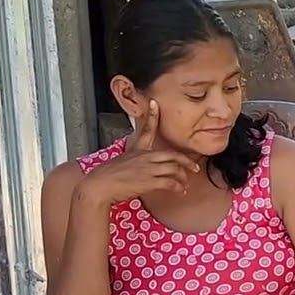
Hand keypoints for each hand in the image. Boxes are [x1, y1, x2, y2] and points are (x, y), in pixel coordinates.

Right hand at [79, 100, 199, 204]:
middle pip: (173, 155)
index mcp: (136, 150)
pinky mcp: (150, 180)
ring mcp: (148, 167)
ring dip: (183, 178)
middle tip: (194, 167)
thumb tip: (137, 168)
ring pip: (175, 169)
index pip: (146, 129)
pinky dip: (178, 187)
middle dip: (186, 162)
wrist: (99, 186)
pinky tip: (180, 191)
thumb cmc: (106, 177)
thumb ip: (132, 162)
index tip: (155, 103)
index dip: (152, 116)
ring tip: (185, 185)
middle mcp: (145, 156)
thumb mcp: (119, 163)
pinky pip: (171, 182)